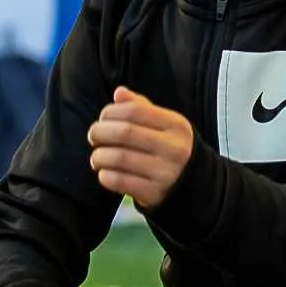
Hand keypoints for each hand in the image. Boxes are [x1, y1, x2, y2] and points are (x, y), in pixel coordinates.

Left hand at [89, 86, 193, 207]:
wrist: (192, 187)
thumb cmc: (169, 148)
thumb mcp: (164, 125)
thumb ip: (141, 107)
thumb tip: (119, 93)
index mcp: (176, 126)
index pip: (135, 110)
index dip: (112, 112)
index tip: (103, 118)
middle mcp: (174, 148)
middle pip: (125, 133)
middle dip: (101, 132)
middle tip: (93, 136)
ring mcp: (166, 173)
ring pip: (119, 158)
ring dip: (99, 156)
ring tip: (97, 157)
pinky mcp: (155, 193)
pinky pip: (119, 181)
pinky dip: (105, 175)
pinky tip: (105, 172)